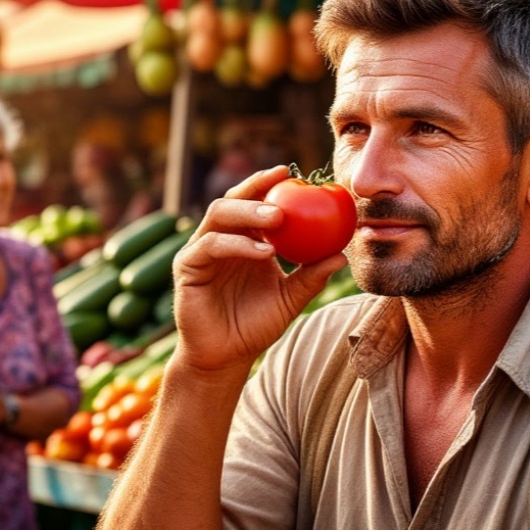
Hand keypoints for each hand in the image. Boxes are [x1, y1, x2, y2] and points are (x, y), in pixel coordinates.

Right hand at [172, 166, 346, 372]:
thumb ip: (312, 277)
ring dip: (248, 212)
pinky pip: (210, 247)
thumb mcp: (291, 299)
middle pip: (232, 199)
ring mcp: (200, 251)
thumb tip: (342, 255)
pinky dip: (237, 244)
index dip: (267, 183)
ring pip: (217, 215)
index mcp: (243, 239)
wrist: (226, 356)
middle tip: (286, 187)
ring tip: (278, 217)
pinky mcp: (186, 268)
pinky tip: (263, 251)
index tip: (292, 172)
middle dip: (257, 189)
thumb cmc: (256, 325)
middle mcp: (219, 238)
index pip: (252, 201)